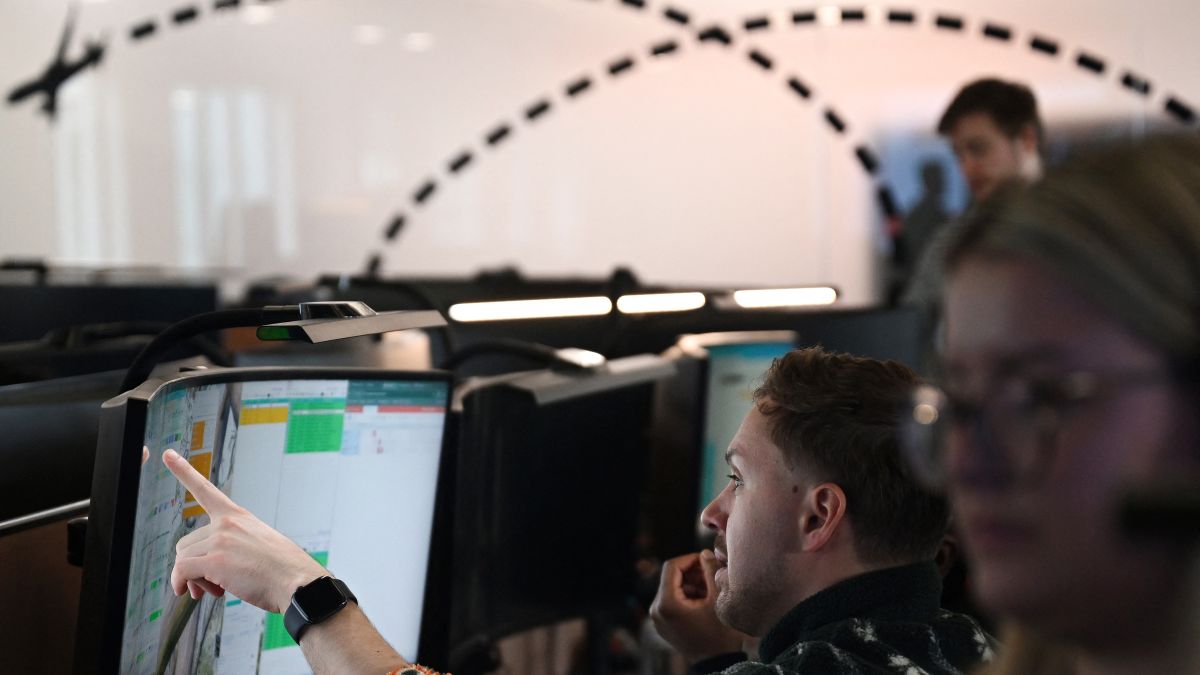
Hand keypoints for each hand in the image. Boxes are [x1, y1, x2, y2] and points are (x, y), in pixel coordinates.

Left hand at [162, 449, 328, 612]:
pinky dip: (180, 583)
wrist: (297, 582)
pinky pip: (182, 571)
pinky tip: (187, 592)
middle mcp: (227, 523)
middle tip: (210, 583)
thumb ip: (233, 546)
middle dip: (192, 566)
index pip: (205, 489)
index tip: (169, 455)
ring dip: (191, 579)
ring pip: (183, 559)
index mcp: (238, 516)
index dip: (184, 471)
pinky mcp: (215, 560)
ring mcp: (220, 539)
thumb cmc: (282, 570)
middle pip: (186, 543)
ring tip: (214, 589)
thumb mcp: (260, 543)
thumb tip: (209, 570)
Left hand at [649, 550, 746, 663]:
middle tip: (711, 574)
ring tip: (710, 589)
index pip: (672, 566)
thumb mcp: (718, 599)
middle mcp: (656, 610)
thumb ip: (710, 571)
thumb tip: (704, 553)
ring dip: (690, 584)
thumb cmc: (719, 634)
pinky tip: (703, 601)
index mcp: (666, 603)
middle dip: (691, 573)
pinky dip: (686, 596)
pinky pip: (671, 601)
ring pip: (672, 589)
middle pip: (671, 577)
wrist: (717, 664)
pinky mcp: (663, 625)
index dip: (690, 559)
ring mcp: (657, 619)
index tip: (706, 560)